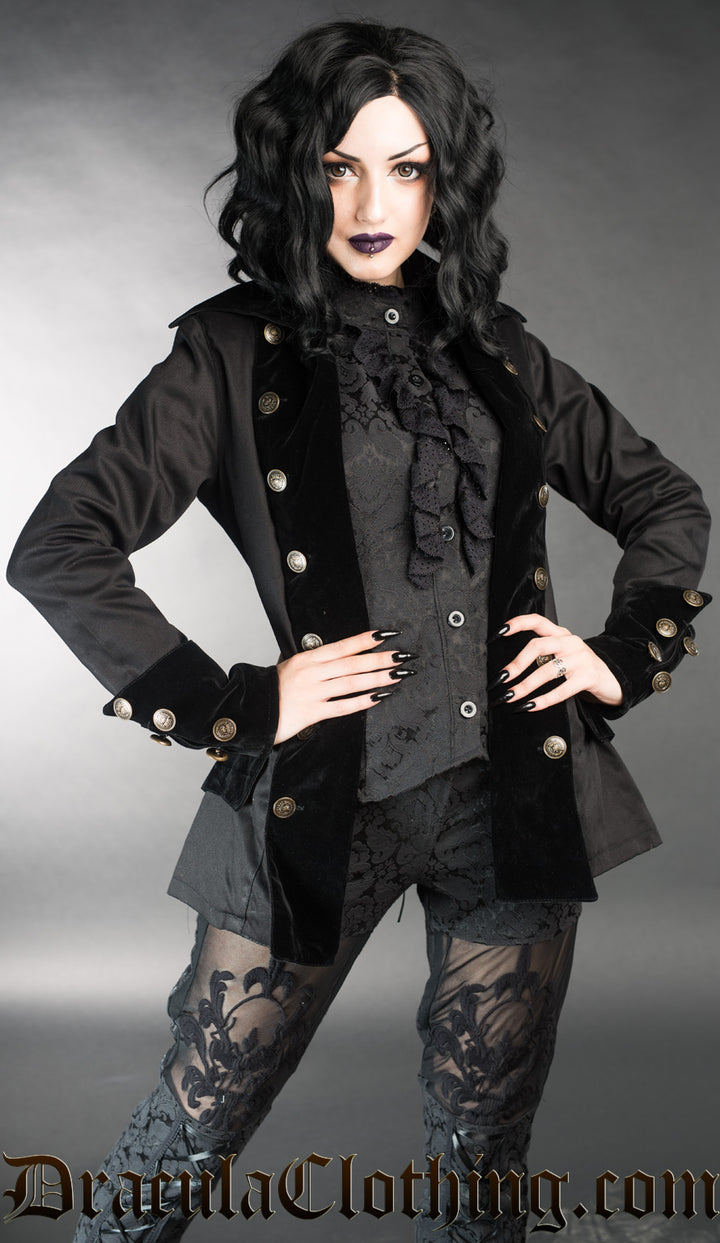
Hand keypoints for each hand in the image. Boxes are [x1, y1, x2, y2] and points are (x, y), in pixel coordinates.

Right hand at [275, 629, 410, 743]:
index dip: (364, 640)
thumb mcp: (291, 667)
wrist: (251, 713)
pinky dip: (362, 701)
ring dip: (377, 678)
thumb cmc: (271, 691)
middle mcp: (311, 673)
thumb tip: (339, 658)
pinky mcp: (312, 713)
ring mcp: (313, 693)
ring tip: (396, 675)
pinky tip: (378, 697)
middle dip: (379, 659)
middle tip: (401, 655)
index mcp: (306, 659)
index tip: (385, 635)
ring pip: (351, 683)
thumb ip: (315, 664)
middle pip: (351, 663)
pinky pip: (342, 706)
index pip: (341, 646)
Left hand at [493, 614, 622, 711]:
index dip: (518, 623)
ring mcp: (580, 658)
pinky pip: (561, 690)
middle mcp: (570, 642)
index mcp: (561, 634)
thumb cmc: (581, 669)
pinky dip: (543, 700)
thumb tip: (511, 669)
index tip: (499, 632)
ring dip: (525, 686)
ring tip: (511, 697)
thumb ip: (544, 654)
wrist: (613, 680)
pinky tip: (531, 706)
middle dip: (516, 664)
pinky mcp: (588, 677)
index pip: (538, 621)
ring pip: (546, 671)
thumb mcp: (563, 654)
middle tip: (502, 679)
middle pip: (537, 646)